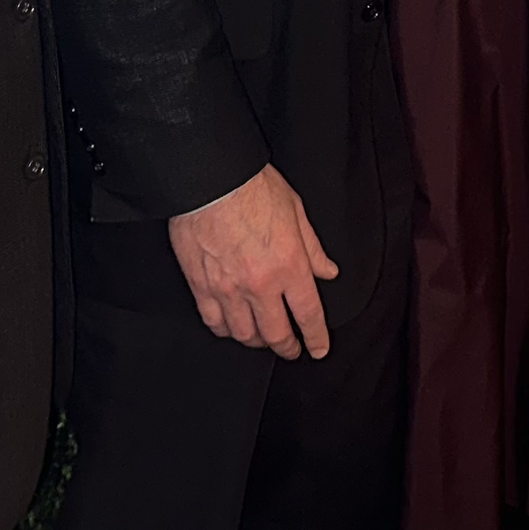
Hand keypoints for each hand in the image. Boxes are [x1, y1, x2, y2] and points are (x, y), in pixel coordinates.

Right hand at [167, 164, 340, 358]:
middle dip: (287, 348)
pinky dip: (225, 330)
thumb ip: (313, 248)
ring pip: (244, 334)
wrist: (210, 179)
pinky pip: (214, 322)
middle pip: (276, 334)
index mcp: (290, 266)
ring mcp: (228, 289)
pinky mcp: (201, 286)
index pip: (308, 314)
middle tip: (291, 350)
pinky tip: (232, 328)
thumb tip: (327, 271)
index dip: (316, 337)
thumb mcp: (296, 212)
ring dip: (257, 341)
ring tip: (262, 339)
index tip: (318, 348)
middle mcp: (260, 285)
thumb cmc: (253, 188)